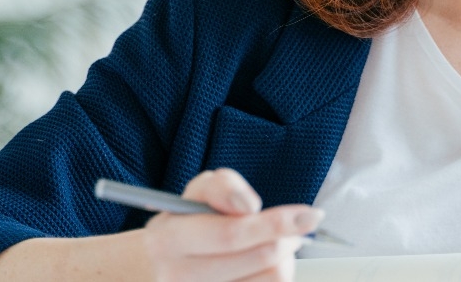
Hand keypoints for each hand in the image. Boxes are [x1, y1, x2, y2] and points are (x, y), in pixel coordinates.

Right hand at [141, 168, 322, 281]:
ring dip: (285, 259)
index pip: (232, 233)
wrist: (150, 272)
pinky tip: (264, 268)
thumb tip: (250, 206)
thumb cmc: (181, 227)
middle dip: (288, 238)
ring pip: (271, 279)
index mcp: (169, 239)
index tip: (310, 215)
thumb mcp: (192, 196)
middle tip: (297, 228)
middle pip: (261, 259)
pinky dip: (273, 277)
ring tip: (276, 247)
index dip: (276, 223)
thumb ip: (222, 188)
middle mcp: (178, 276)